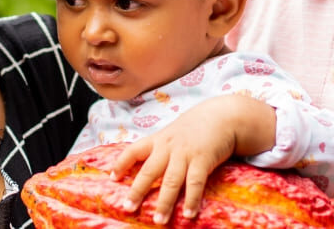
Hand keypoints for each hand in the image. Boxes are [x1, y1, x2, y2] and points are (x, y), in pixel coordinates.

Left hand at [109, 94, 276, 223]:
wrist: (222, 115)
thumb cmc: (196, 127)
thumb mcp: (173, 132)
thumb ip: (161, 147)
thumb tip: (148, 166)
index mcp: (159, 139)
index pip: (134, 150)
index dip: (121, 163)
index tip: (112, 178)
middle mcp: (169, 146)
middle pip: (149, 170)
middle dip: (137, 190)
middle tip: (128, 207)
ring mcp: (185, 153)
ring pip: (171, 180)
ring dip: (164, 202)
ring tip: (159, 220)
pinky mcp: (203, 159)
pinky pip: (195, 183)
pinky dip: (191, 199)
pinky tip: (188, 214)